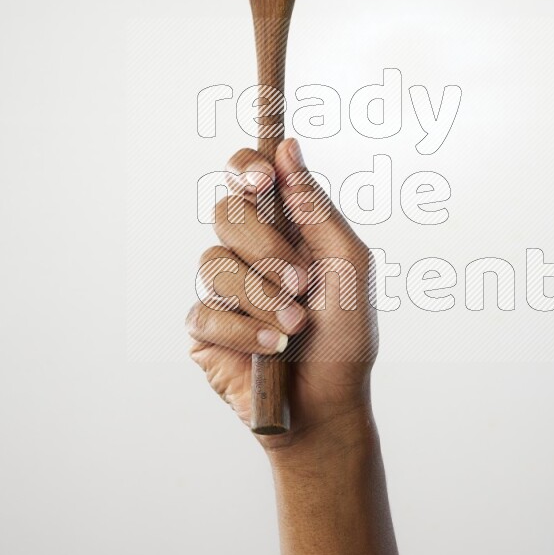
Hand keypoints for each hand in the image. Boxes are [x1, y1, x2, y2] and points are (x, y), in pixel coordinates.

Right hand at [186, 138, 378, 453]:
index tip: (259, 178)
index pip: (246, 177)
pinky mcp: (205, 329)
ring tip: (296, 326)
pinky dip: (245, 330)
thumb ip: (317, 208)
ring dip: (262, 297)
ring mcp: (223, 289)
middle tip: (301, 282)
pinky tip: (273, 347)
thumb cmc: (346, 337)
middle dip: (265, 248)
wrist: (330, 405)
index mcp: (283, 227)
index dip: (244, 167)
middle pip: (225, 213)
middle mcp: (248, 251)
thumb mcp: (349, 267)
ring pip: (213, 263)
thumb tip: (287, 149)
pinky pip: (205, 312)